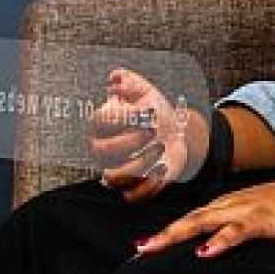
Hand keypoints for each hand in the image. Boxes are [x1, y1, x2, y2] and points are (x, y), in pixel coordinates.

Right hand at [88, 68, 204, 203]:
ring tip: (160, 147)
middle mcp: (102, 150)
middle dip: (132, 139)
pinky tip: (163, 167)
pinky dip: (150, 184)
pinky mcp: (133, 188)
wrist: (175, 132)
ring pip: (115, 177)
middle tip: (153, 130)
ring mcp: (116, 170)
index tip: (146, 111)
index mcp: (100, 125)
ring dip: (141, 162)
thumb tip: (114, 77)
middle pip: (104, 151)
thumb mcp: (146, 91)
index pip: (99, 121)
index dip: (124, 116)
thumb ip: (130, 81)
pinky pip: (132, 196)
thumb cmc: (155, 111)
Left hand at [133, 170, 274, 257]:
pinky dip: (220, 241)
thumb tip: (220, 250)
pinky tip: (205, 252)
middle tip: (136, 253)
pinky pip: (239, 231)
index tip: (144, 251)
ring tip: (151, 249)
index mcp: (231, 204)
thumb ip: (241, 230)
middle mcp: (233, 203)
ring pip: (204, 222)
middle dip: (161, 236)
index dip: (167, 235)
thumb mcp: (263, 218)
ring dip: (176, 235)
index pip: (192, 220)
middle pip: (189, 220)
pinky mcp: (266, 219)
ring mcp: (248, 209)